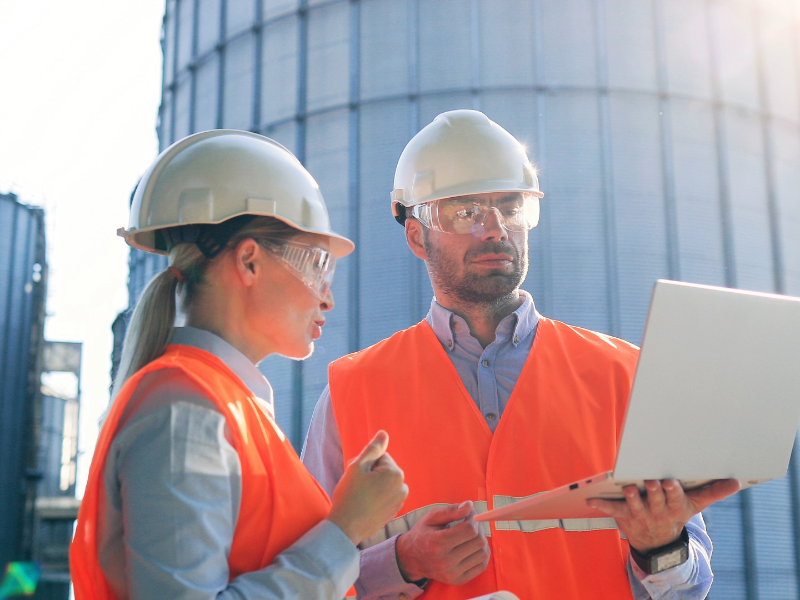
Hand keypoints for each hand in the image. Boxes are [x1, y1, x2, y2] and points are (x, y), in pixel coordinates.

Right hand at [327, 431, 408, 545]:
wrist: (346, 528)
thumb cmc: (350, 495)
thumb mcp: (358, 466)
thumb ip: (373, 448)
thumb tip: (384, 433)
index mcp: (396, 473)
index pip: (380, 457)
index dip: (366, 464)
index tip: (358, 476)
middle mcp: (403, 486)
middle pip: (384, 470)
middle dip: (371, 474)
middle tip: (357, 486)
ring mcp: (400, 501)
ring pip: (384, 483)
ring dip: (374, 486)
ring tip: (360, 497)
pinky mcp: (394, 512)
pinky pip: (385, 496)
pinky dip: (376, 498)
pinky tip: (365, 506)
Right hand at [396, 501, 489, 584]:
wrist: (411, 558)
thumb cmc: (422, 534)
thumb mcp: (432, 517)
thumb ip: (451, 510)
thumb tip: (470, 506)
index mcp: (437, 543)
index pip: (469, 529)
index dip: (473, 518)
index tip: (469, 513)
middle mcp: (445, 562)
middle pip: (478, 541)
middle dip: (479, 527)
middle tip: (471, 522)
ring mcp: (452, 574)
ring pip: (483, 553)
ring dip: (481, 540)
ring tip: (472, 534)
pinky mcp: (458, 580)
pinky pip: (482, 566)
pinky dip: (482, 553)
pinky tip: (473, 546)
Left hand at [588, 478, 739, 551]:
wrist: (658, 542)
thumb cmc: (676, 513)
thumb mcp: (696, 504)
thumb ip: (714, 491)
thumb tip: (737, 481)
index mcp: (675, 505)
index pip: (674, 497)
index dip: (671, 491)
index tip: (670, 481)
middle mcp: (658, 511)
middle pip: (655, 499)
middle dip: (653, 491)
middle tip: (651, 480)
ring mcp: (640, 514)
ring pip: (635, 504)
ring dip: (631, 496)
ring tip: (627, 486)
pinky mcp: (624, 516)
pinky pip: (612, 509)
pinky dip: (601, 504)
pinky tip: (590, 499)